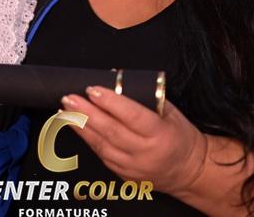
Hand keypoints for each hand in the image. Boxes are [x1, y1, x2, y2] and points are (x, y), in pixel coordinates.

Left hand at [61, 86, 208, 196]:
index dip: (110, 102)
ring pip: (101, 145)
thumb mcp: (171, 112)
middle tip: (69, 98)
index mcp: (160, 134)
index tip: (93, 90)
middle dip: (86, 113)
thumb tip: (117, 79)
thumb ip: (146, 97)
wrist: (189, 171)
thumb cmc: (180, 136)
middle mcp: (145, 152)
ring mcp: (133, 166)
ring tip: (65, 111)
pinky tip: (76, 126)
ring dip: (80, 126)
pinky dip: (87, 139)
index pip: (132, 116)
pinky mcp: (123, 174)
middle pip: (111, 131)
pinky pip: (101, 154)